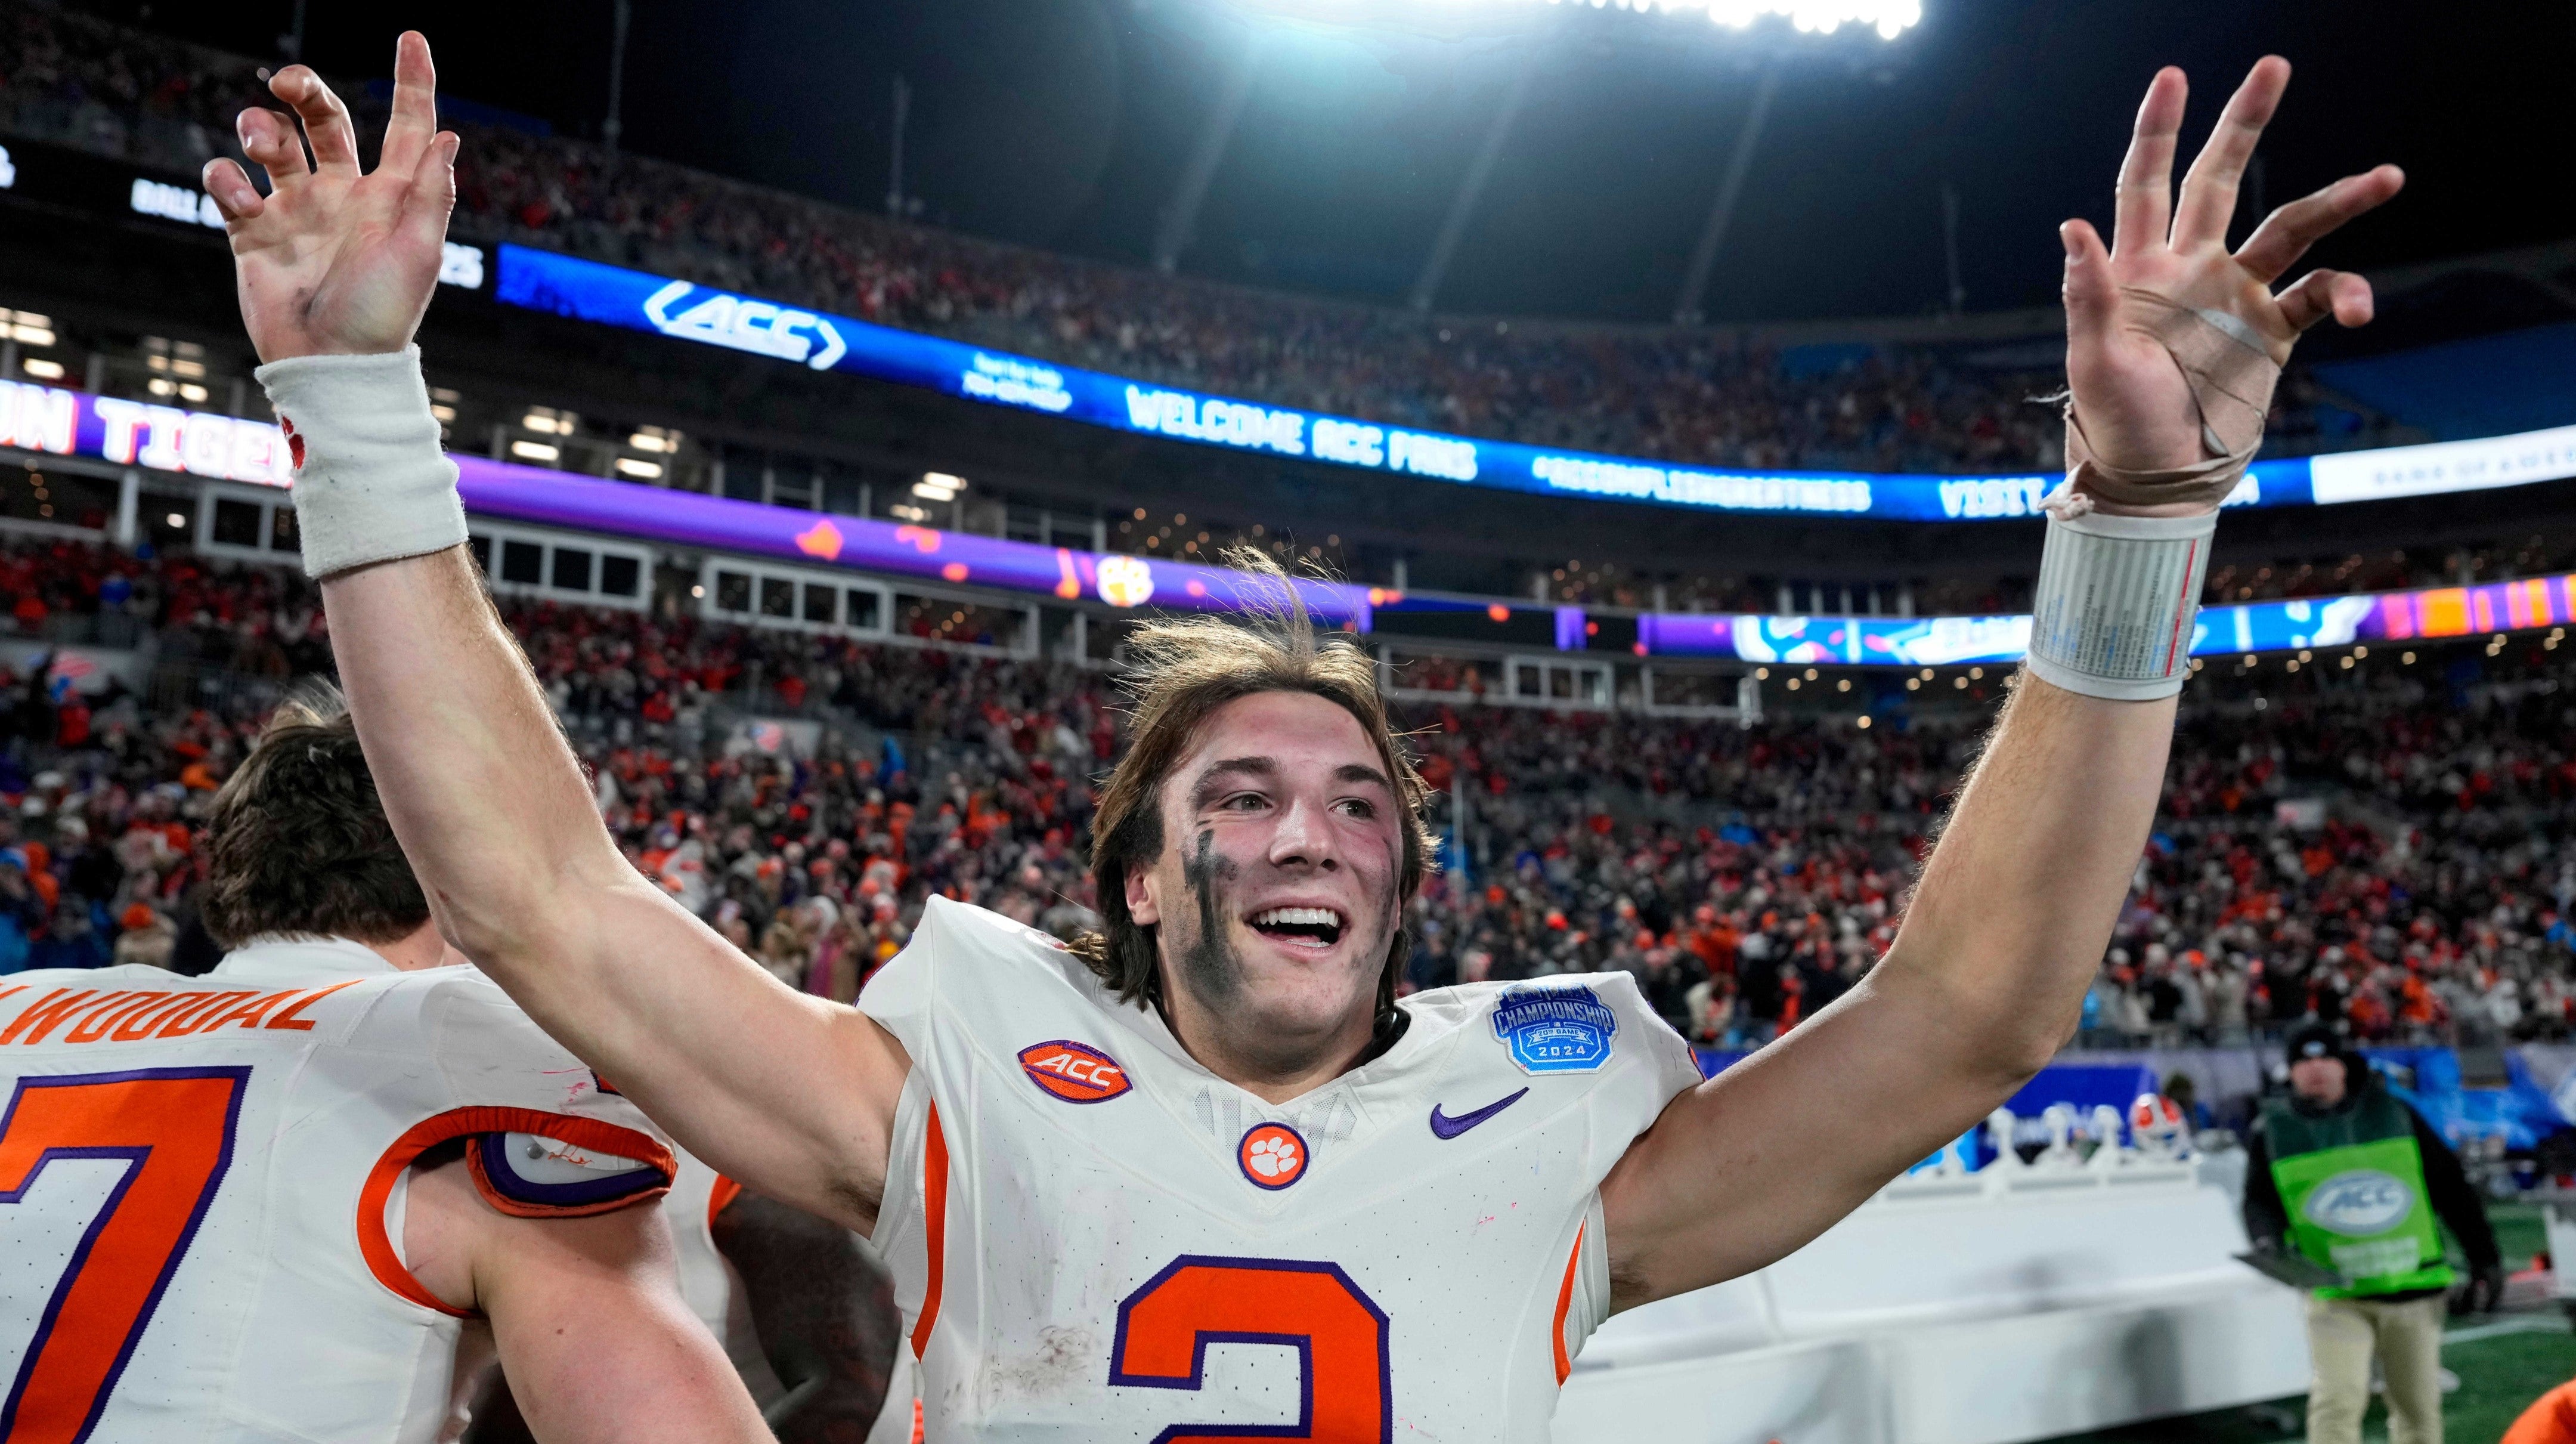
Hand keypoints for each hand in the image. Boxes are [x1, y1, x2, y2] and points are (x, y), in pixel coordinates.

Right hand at [201, 32, 455, 363]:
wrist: (330, 364)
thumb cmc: (383, 314)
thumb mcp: (419, 251)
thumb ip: (430, 192)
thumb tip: (449, 135)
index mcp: (391, 195)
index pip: (406, 125)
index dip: (412, 81)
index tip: (412, 36)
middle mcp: (343, 195)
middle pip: (324, 119)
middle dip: (304, 89)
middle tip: (287, 84)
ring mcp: (297, 211)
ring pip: (271, 142)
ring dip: (260, 129)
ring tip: (262, 148)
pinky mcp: (254, 233)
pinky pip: (229, 185)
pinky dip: (226, 178)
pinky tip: (241, 199)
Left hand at [2063, 58, 2402, 474]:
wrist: (2155, 478)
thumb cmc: (2113, 421)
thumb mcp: (2092, 360)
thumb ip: (2086, 295)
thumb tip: (2071, 226)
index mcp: (2137, 268)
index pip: (2146, 183)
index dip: (2158, 130)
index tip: (2174, 77)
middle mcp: (2190, 268)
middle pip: (2219, 179)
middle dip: (2244, 124)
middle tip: (2274, 66)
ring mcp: (2234, 297)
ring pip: (2291, 229)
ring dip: (2339, 202)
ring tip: (2388, 177)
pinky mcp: (2272, 333)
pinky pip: (2319, 297)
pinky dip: (2347, 296)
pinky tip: (2361, 307)